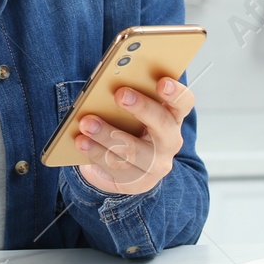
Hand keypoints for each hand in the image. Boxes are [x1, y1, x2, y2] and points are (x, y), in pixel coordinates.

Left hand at [75, 76, 195, 194]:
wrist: (128, 167)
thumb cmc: (128, 127)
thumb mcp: (131, 111)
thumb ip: (128, 96)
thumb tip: (107, 83)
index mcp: (172, 115)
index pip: (183, 102)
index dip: (175, 92)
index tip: (162, 82)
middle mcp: (170, 140)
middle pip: (163, 123)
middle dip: (141, 107)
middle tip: (120, 94)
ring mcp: (157, 164)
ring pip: (134, 150)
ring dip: (107, 134)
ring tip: (86, 122)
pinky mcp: (139, 182)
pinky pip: (117, 168)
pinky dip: (95, 152)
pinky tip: (80, 141)